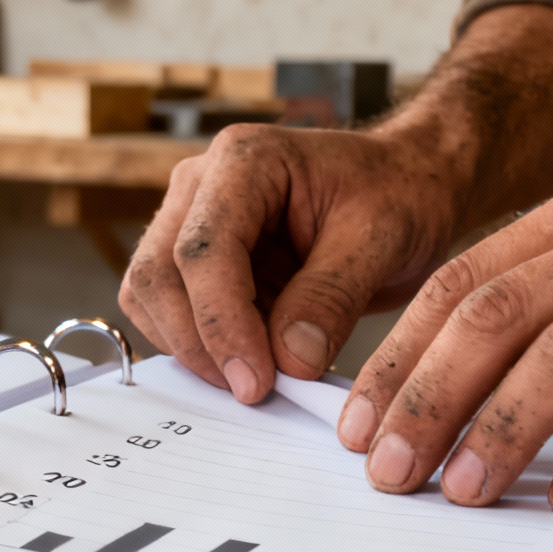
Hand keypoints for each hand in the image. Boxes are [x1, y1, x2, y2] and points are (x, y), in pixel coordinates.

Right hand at [118, 122, 465, 401]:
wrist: (402, 184)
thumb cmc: (397, 194)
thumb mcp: (382, 239)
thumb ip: (332, 297)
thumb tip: (289, 361)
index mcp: (245, 160)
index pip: (204, 249)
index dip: (222, 322)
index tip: (256, 380)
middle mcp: (200, 184)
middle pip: (159, 274)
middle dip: (199, 343)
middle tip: (253, 391)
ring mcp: (187, 219)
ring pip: (150, 296)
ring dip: (192, 348)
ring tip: (257, 376)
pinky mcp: (192, 258)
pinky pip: (166, 310)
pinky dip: (197, 345)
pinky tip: (247, 359)